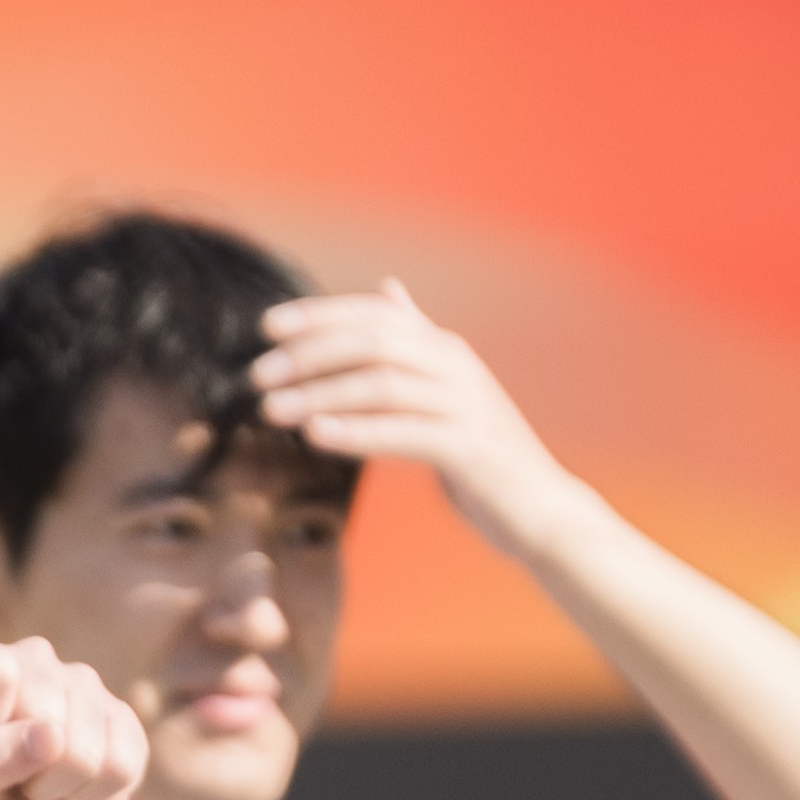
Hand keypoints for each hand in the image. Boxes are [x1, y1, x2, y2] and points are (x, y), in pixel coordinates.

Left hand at [0, 629, 146, 799]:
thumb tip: (52, 735)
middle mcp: (33, 661)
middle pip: (43, 706)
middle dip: (20, 766)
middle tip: (2, 783)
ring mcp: (83, 689)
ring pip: (83, 742)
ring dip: (54, 786)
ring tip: (33, 789)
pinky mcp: (123, 727)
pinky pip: (121, 764)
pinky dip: (91, 798)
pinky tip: (70, 796)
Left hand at [246, 282, 587, 559]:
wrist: (541, 510)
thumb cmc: (483, 458)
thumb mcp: (445, 393)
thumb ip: (415, 346)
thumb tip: (388, 289)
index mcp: (444, 350)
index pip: (375, 316)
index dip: (321, 315)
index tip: (268, 327)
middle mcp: (455, 366)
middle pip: (373, 341)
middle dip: (309, 354)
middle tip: (259, 375)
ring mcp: (465, 404)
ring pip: (382, 384)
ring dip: (321, 393)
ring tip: (273, 410)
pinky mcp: (469, 447)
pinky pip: (403, 431)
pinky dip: (357, 431)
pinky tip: (317, 434)